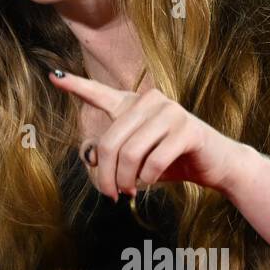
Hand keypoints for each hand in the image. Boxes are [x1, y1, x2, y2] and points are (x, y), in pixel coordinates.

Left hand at [47, 69, 252, 202]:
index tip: (54, 76)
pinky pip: (153, 161)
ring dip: (126, 180)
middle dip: (107, 174)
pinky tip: (149, 182)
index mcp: (135, 104)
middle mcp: (150, 101)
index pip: (100, 93)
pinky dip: (147, 179)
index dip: (76, 85)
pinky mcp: (188, 130)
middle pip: (110, 141)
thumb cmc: (172, 161)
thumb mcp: (138, 155)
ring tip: (128, 191)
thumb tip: (96, 163)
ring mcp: (171, 113)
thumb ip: (116, 153)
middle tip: (110, 194)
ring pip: (130, 153)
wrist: (216, 165)